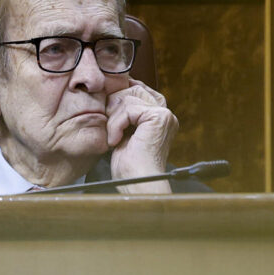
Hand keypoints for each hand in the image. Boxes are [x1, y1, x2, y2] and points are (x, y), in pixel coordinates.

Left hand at [105, 79, 177, 193]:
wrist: (137, 184)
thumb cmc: (129, 166)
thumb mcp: (123, 133)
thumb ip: (123, 114)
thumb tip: (111, 94)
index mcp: (160, 118)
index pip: (138, 90)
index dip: (120, 96)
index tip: (107, 111)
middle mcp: (166, 115)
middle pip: (134, 90)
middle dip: (115, 106)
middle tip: (110, 128)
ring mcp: (164, 115)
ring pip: (128, 99)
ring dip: (113, 119)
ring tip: (113, 139)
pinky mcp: (159, 118)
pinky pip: (128, 109)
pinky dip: (116, 124)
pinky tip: (116, 141)